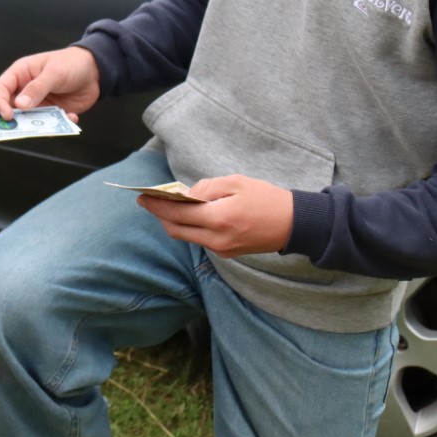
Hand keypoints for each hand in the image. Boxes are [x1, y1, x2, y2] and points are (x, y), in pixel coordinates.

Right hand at [0, 46, 100, 121]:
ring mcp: (37, 103)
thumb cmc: (71, 63)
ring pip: (27, 120)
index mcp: (20, 74)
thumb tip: (19, 105)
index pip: (0, 89)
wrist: (96, 70)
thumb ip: (37, 88)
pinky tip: (71, 116)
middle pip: (9, 107)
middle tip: (19, 128)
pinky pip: (47, 124)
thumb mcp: (54, 73)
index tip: (7, 116)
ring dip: (36, 125)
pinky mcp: (51, 112)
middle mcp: (25, 90)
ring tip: (49, 125)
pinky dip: (57, 125)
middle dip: (12, 119)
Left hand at [137, 173, 294, 257]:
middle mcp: (216, 239)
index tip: (142, 197)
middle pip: (176, 229)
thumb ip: (208, 188)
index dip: (157, 205)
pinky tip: (189, 214)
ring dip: (174, 222)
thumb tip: (187, 194)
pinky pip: (200, 240)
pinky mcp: (226, 253)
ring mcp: (221, 249)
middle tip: (149, 201)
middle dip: (160, 215)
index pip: (177, 213)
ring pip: (186, 236)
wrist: (294, 225)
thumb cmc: (267, 198)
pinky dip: (189, 227)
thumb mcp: (237, 183)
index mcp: (219, 218)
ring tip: (167, 205)